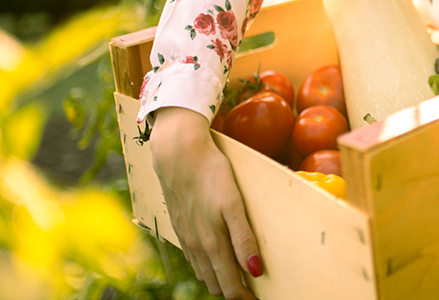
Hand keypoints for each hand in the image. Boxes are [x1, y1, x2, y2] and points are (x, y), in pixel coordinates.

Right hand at [149, 107, 261, 299]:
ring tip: (238, 281)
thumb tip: (254, 271)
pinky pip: (194, 257)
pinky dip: (206, 266)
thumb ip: (244, 239)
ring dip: (220, 280)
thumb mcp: (233, 205)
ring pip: (204, 272)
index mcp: (212, 244)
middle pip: (217, 284)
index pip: (230, 285)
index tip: (258, 299)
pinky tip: (215, 260)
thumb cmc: (211, 175)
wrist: (178, 154)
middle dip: (234, 292)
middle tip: (252, 293)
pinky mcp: (181, 227)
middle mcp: (197, 246)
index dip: (244, 297)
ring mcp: (187, 237)